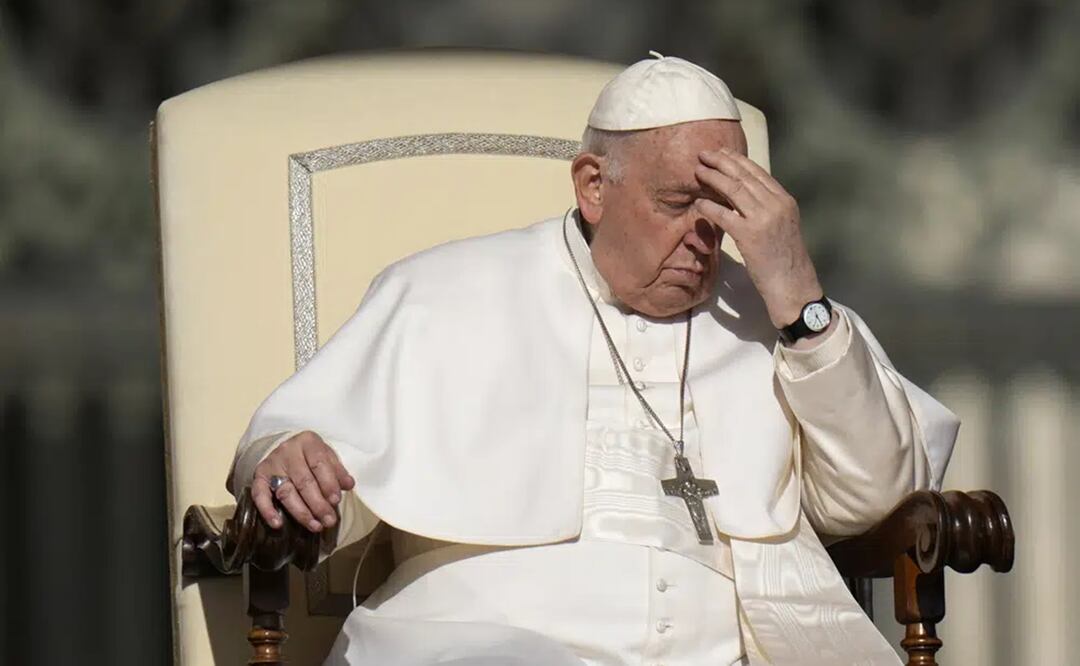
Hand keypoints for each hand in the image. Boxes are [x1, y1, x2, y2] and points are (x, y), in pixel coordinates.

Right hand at [252, 431, 355, 531]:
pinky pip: (260, 495)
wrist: (286, 449)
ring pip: (286, 492)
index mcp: (308, 442)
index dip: (328, 484)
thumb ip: (338, 471)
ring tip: (315, 526)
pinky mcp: (259, 476)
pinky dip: (267, 511)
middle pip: (303, 481)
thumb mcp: (327, 457)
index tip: (336, 501)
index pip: (319, 464)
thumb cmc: (311, 456)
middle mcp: (288, 451)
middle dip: (318, 504)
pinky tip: (278, 524)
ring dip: (301, 512)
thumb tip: (348, 485)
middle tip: (329, 520)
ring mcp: (272, 464)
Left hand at [693, 148, 823, 328]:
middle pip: (744, 176)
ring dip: (713, 177)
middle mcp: (777, 204)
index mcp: (785, 200)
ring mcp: (764, 218)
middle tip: (704, 154)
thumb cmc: (785, 261)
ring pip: (735, 189)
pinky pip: (725, 214)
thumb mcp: (783, 227)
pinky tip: (698, 202)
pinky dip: (710, 206)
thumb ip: (768, 209)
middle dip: (722, 162)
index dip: (737, 160)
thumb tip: (746, 197)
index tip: (721, 153)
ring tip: (698, 171)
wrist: (794, 286)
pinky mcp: (751, 235)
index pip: (758, 172)